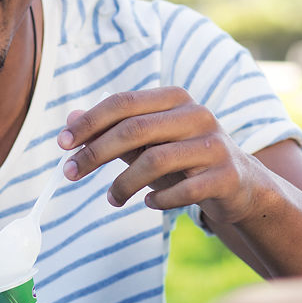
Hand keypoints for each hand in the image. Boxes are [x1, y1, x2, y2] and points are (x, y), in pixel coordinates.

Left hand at [59, 88, 277, 224]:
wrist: (240, 184)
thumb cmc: (185, 159)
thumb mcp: (149, 142)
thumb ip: (113, 130)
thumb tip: (69, 118)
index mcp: (175, 99)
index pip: (123, 103)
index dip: (89, 122)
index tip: (62, 144)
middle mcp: (196, 115)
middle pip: (135, 129)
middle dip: (96, 153)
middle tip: (71, 173)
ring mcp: (214, 145)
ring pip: (155, 161)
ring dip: (124, 184)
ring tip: (112, 198)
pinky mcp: (226, 176)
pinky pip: (181, 192)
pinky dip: (157, 200)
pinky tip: (148, 203)